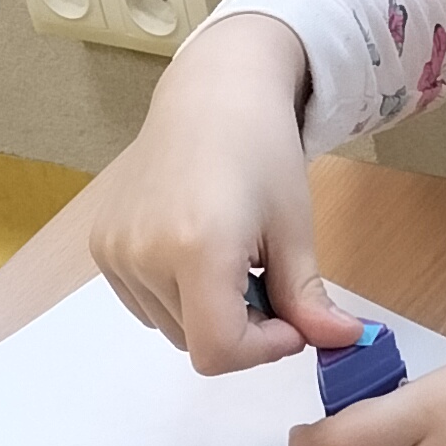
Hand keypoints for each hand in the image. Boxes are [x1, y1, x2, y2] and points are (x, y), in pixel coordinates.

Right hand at [87, 13, 368, 373]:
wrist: (210, 94)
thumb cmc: (260, 150)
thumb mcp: (294, 227)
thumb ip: (308, 297)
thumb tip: (343, 343)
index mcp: (196, 248)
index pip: (217, 352)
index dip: (262, 350)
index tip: (290, 321)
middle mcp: (143, 254)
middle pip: (196, 342)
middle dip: (241, 330)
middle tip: (267, 281)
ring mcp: (115, 250)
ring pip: (170, 327)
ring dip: (208, 314)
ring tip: (233, 259)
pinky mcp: (102, 244)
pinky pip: (144, 303)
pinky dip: (177, 296)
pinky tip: (197, 248)